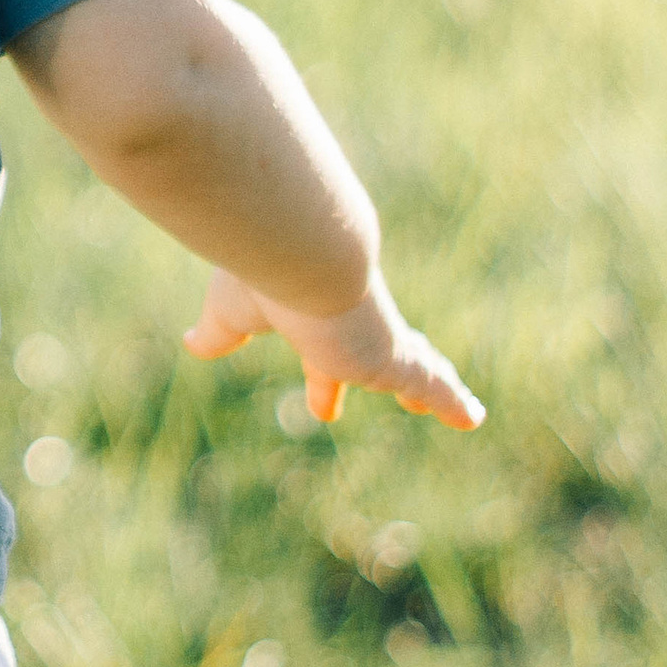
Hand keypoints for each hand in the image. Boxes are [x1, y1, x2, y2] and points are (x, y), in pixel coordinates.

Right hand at [183, 268, 482, 431]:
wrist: (297, 246)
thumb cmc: (260, 270)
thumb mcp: (230, 311)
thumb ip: (218, 333)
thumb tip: (193, 344)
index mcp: (312, 315)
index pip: (323, 350)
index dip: (325, 380)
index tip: (325, 408)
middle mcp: (350, 324)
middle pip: (376, 357)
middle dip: (384, 379)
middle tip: (415, 402)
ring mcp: (376, 339)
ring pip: (414, 366)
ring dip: (430, 386)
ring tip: (455, 410)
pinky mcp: (394, 356)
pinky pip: (430, 382)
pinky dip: (451, 400)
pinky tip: (473, 419)